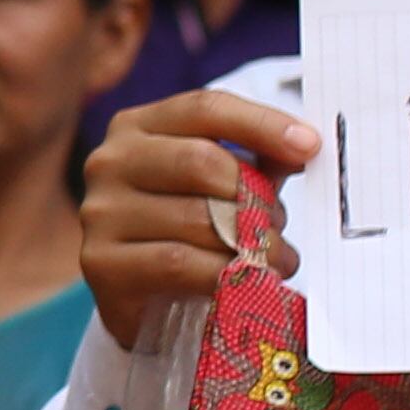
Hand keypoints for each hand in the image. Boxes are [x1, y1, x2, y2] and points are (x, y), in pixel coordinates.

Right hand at [78, 87, 315, 349]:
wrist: (143, 300)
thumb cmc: (188, 230)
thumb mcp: (221, 185)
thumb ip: (257, 161)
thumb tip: (303, 147)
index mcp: (138, 127)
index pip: (205, 108)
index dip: (261, 123)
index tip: (310, 147)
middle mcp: (110, 161)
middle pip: (200, 161)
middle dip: (254, 196)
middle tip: (279, 226)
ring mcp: (100, 212)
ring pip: (195, 218)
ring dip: (250, 243)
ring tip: (273, 260)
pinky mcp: (100, 263)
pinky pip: (179, 263)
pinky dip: (225, 273)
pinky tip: (248, 281)